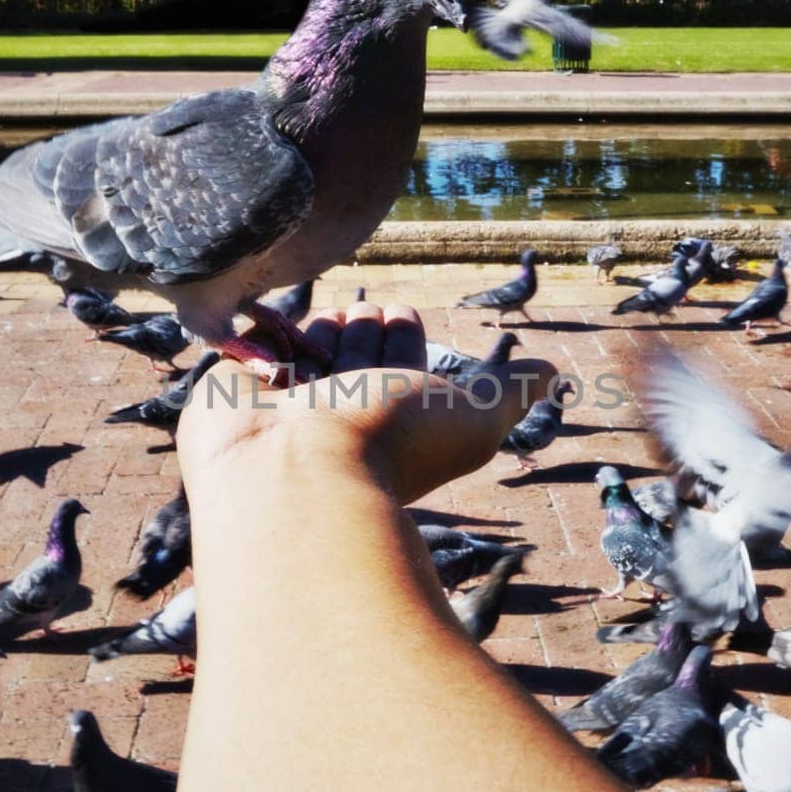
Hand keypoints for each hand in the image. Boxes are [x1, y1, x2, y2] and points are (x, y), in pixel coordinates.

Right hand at [177, 303, 558, 505]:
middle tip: (362, 343)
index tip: (402, 319)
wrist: (294, 472)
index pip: (400, 344)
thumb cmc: (392, 443)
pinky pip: (253, 341)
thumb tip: (556, 373)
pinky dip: (266, 339)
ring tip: (318, 358)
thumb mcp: (477, 414)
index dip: (403, 330)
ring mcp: (286, 400)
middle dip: (362, 329)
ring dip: (318, 333)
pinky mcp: (234, 390)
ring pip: (307, 334)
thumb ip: (515, 391)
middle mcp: (342, 405)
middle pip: (355, 335)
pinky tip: (276, 351)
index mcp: (395, 407)